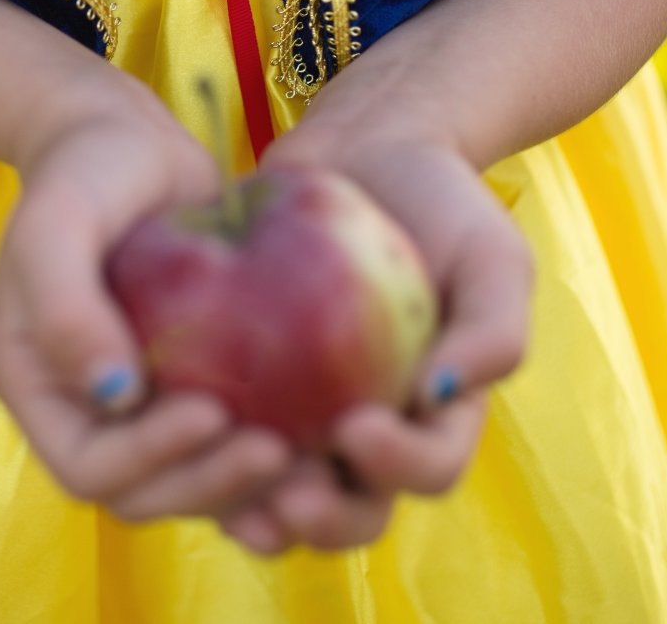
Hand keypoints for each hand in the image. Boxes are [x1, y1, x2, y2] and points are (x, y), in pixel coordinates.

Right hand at [0, 99, 293, 523]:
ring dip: (247, 486)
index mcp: (39, 390)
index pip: (89, 467)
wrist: (129, 141)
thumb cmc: (85, 171)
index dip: (148, 459)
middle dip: (210, 484)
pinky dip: (272, 455)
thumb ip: (64, 306)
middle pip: (146, 494)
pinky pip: (231, 442)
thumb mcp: (57, 221)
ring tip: (310, 454)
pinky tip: (326, 437)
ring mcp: (145, 406)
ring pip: (194, 483)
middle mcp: (90, 413)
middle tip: (279, 451)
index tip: (212, 412)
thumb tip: (111, 394)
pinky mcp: (198, 386)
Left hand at [216, 125, 533, 554]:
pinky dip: (203, 458)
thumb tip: (441, 396)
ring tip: (232, 502)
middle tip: (287, 496)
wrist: (366, 146)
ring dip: (260, 514)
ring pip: (283, 499)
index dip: (397, 466)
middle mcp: (371, 433)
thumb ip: (494, 328)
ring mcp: (306, 418)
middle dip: (321, 519)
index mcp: (437, 416)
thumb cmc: (440, 201)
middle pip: (353, 511)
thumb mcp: (492, 254)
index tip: (357, 427)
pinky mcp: (247, 392)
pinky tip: (173, 444)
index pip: (429, 468)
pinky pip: (222, 444)